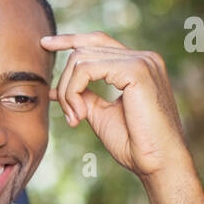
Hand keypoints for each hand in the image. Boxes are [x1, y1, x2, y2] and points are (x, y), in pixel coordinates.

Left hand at [40, 32, 189, 179]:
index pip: (98, 40)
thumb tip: (56, 90)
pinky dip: (74, 92)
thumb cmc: (135, 144)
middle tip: (69, 115)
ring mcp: (141, 61)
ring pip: (81, 60)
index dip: (69, 40)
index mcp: (138, 65)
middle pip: (84, 50)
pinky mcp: (136, 70)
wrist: (158, 163)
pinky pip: (86, 69)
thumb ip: (84, 97)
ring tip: (75, 118)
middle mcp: (143, 57)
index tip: (44, 44)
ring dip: (68, 92)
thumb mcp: (102, 115)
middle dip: (65, 82)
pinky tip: (80, 115)